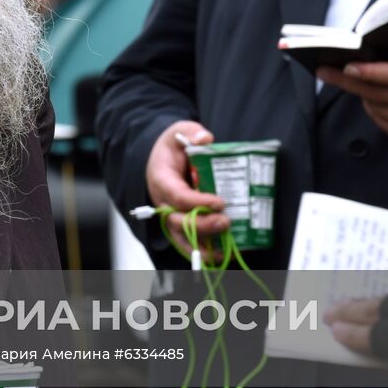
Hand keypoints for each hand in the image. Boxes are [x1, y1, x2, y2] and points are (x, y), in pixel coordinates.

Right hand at [145, 121, 229, 256]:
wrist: (162, 158)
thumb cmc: (172, 147)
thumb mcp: (179, 132)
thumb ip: (191, 133)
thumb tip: (205, 138)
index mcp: (161, 180)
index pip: (178, 196)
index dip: (198, 202)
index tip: (220, 201)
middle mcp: (163, 203)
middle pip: (179, 221)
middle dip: (203, 225)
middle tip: (226, 221)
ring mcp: (170, 215)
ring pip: (182, 237)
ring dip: (203, 245)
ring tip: (226, 249)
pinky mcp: (180, 223)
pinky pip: (188, 243)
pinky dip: (204, 252)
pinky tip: (223, 255)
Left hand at [316, 54, 387, 147]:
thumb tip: (376, 47)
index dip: (367, 71)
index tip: (346, 65)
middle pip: (374, 92)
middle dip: (345, 80)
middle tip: (323, 70)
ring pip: (373, 106)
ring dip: (361, 93)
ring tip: (353, 78)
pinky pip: (380, 120)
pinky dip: (373, 107)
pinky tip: (374, 97)